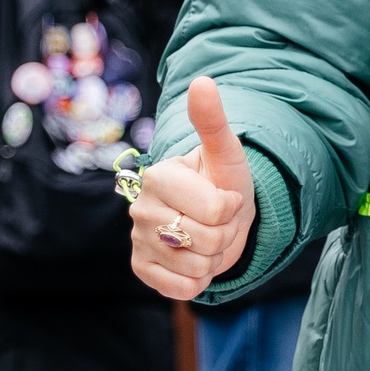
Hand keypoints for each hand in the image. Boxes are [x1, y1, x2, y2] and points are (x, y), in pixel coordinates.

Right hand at [128, 77, 256, 299]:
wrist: (221, 215)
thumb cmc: (224, 181)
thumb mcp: (227, 153)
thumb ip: (213, 121)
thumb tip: (202, 82)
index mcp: (159, 176)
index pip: (215, 211)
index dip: (231, 209)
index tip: (226, 198)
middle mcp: (140, 208)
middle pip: (208, 240)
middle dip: (225, 234)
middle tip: (219, 221)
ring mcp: (137, 240)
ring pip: (197, 267)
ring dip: (214, 257)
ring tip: (207, 237)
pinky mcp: (142, 268)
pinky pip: (182, 288)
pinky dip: (198, 280)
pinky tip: (194, 259)